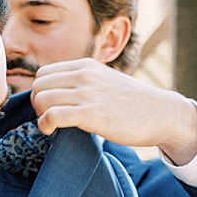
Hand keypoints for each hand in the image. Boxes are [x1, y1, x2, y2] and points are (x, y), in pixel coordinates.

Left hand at [29, 59, 196, 163]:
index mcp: (86, 65)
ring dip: (40, 115)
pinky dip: (45, 125)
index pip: (43, 73)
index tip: (49, 107)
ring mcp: (88, 93)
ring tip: (52, 126)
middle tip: (48, 118)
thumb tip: (57, 93)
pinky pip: (52, 115)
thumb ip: (83, 82)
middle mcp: (85, 74)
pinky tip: (52, 132)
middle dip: (36, 104)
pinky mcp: (91, 114)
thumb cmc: (132, 103)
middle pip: (37, 85)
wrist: (160, 114)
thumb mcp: (105, 81)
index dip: (41, 92)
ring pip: (41, 98)